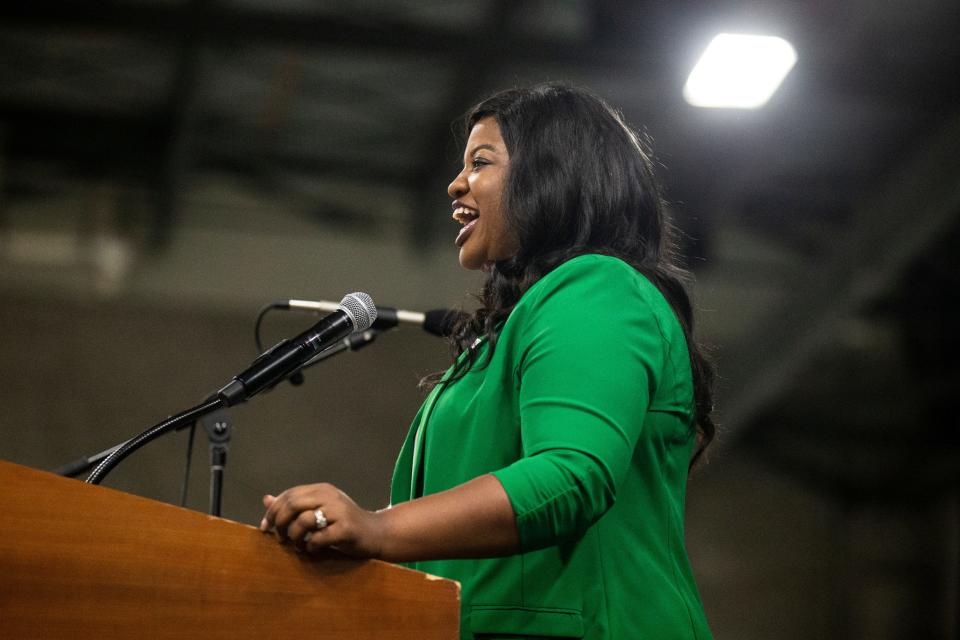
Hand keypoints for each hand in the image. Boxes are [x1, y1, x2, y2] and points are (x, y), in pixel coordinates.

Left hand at [259, 483, 387, 557]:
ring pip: (303, 521)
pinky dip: (311, 546)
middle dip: (280, 524)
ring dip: (294, 537)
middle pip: (293, 505)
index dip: (273, 511)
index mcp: (322, 489)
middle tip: (281, 538)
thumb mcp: (319, 510)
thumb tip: (266, 499)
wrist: (377, 533)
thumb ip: (294, 505)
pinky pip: (318, 538)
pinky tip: (314, 549)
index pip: (289, 495)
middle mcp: (330, 496)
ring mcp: (339, 511)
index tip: (265, 528)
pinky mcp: (346, 528)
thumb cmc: (344, 523)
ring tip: (298, 545)